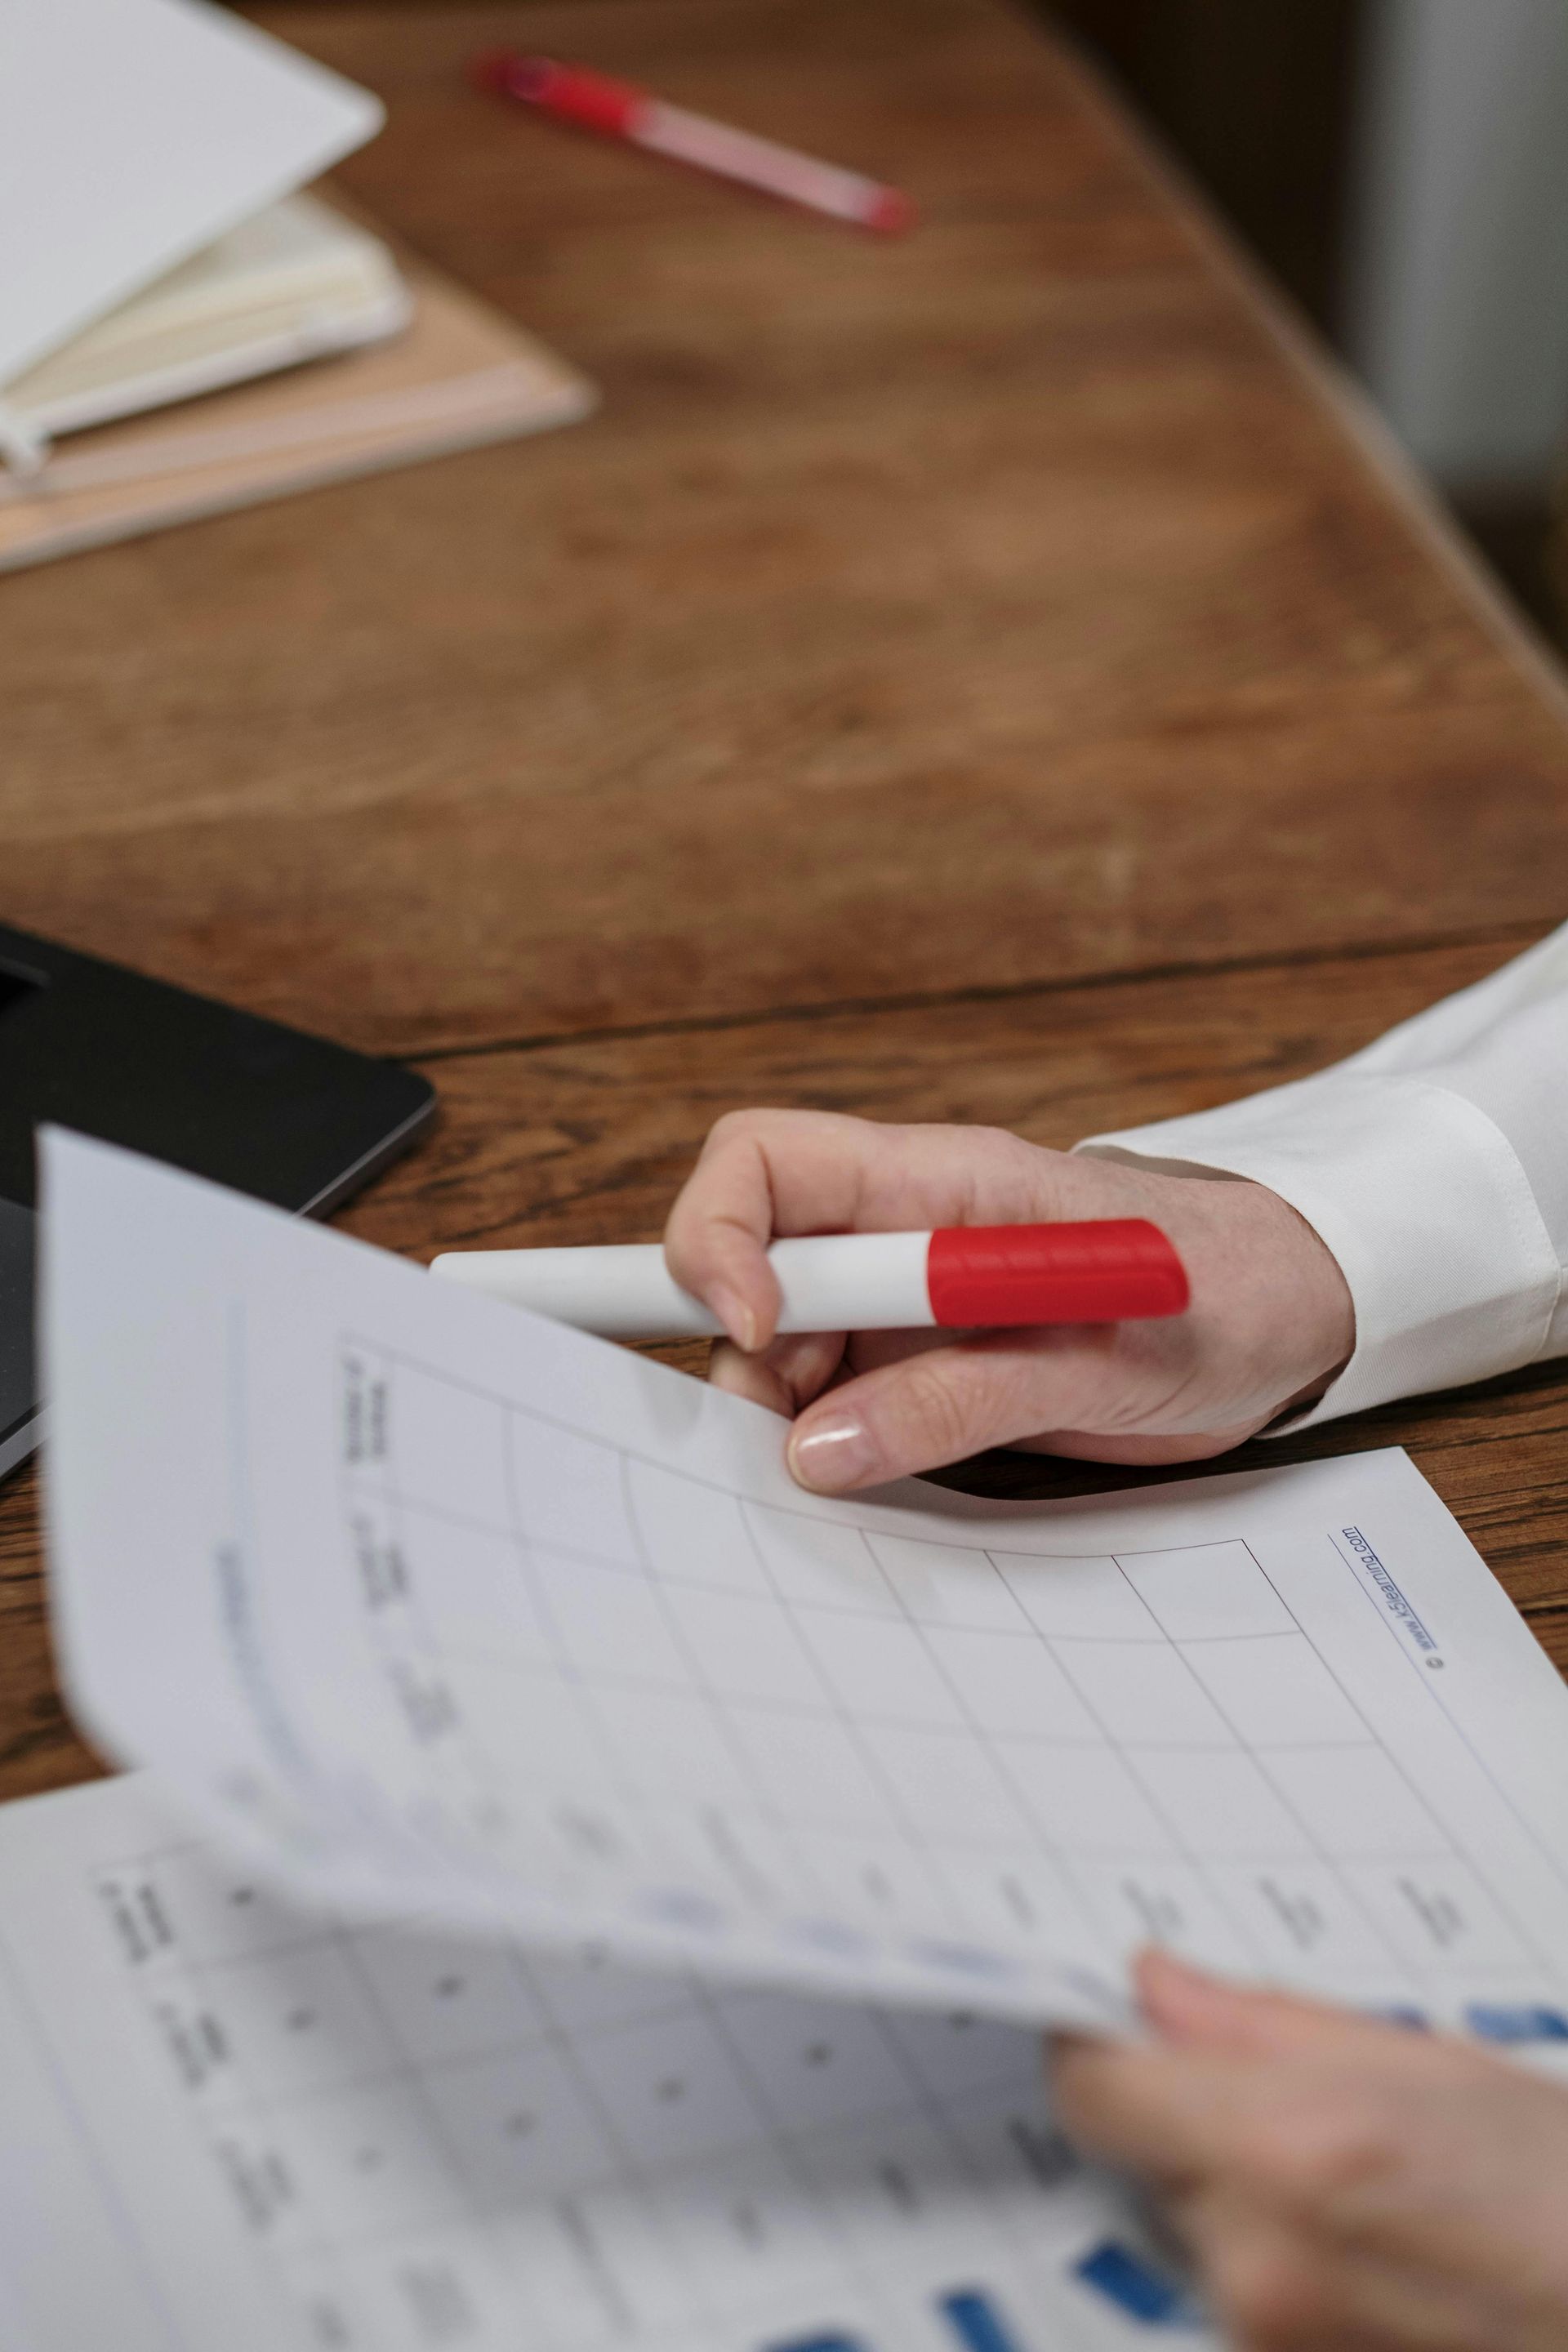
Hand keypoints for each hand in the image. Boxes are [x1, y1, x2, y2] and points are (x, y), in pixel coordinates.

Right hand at [662, 1110, 1352, 1490]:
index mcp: (940, 1181)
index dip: (722, 1237)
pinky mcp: (923, 1369)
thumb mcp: (1106, 1358)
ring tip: (856, 1480)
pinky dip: (831, 1454)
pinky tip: (878, 1486)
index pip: (765, 1161)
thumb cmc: (1223, 1296)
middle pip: (752, 1268)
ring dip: (786, 1420)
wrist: (1295, 1317)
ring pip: (781, 1351)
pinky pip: (836, 1407)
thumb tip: (817, 1451)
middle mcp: (901, 1233)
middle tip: (795, 1454)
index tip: (760, 1336)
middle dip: (749, 1362)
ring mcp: (906, 1304)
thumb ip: (963, 1397)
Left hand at [1055, 1951, 1567, 2350]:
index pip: (1096, 2092)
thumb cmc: (1566, 2193)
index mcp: (1282, 2157)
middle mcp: (1256, 2269)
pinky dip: (1287, 2267)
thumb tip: (1158, 1989)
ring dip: (1252, 2202)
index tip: (1118, 2023)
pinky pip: (1245, 2300)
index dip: (1102, 2046)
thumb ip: (1264, 2026)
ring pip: (1202, 2234)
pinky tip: (1381, 2253)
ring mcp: (1270, 2347)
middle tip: (1311, 2110)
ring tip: (1375, 2193)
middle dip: (1205, 2125)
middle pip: (1153, 2162)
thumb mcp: (1429, 2066)